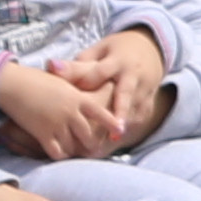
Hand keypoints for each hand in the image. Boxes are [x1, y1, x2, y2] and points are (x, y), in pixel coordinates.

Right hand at [0, 59, 117, 161]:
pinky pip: (56, 152)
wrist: (13, 84)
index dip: (112, 124)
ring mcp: (57, 124)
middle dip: (92, 144)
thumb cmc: (37, 80)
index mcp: (78, 98)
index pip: (102, 114)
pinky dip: (60, 155)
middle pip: (88, 135)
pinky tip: (59, 154)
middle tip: (93, 149)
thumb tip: (88, 98)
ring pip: (74, 145)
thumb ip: (76, 94)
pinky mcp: (42, 134)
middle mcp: (71, 113)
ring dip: (76, 151)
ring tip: (77, 153)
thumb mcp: (63, 82)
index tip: (120, 132)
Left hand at [41, 28, 171, 151]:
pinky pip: (137, 121)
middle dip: (120, 113)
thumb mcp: (98, 52)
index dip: (86, 82)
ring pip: (133, 113)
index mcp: (118, 61)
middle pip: (126, 96)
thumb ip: (77, 66)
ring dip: (118, 130)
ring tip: (99, 148)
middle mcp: (134, 77)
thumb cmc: (115, 52)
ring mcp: (144, 92)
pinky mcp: (148, 104)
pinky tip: (107, 146)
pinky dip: (122, 134)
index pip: (101, 73)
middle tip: (115, 131)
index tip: (75, 97)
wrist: (150, 51)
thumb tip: (50, 66)